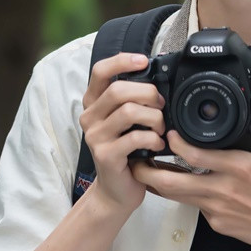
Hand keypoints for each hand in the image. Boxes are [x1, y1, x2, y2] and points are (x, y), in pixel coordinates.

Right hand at [79, 53, 166, 212]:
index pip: (100, 71)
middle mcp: (89, 117)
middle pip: (119, 90)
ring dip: (153, 118)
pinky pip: (135, 137)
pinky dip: (153, 139)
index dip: (122, 61)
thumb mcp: (127, 121)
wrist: (117, 190)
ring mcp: (95, 137)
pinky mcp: (105, 155)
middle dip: (148, 94)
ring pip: (129, 111)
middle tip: (160, 106)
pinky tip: (157, 145)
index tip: (143, 60)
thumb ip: (132, 100)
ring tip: (160, 128)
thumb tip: (157, 81)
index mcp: (94, 103)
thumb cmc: (127, 152)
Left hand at [132, 92, 250, 250]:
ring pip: (179, 197)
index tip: (167, 133)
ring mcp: (219, 210)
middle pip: (172, 183)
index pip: (195, 155)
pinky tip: (186, 187)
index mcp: (240, 168)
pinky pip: (197, 208)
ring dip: (162, 184)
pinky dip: (189, 197)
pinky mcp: (220, 224)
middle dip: (149, 171)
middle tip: (137, 158)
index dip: (175, 143)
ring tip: (149, 171)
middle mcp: (224, 190)